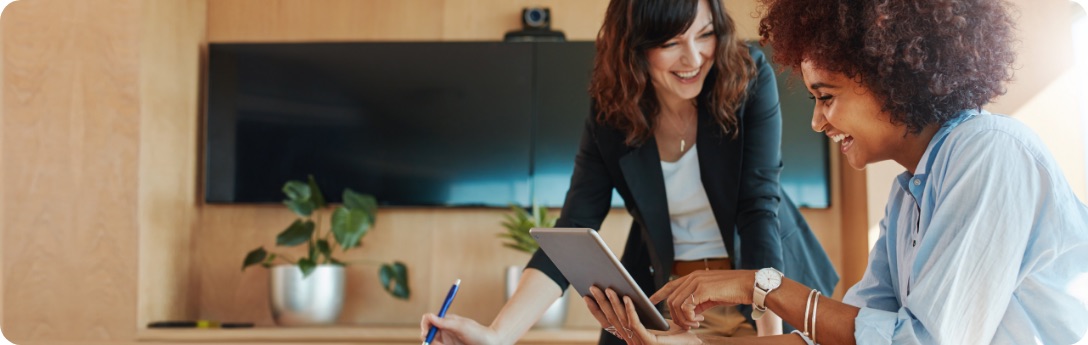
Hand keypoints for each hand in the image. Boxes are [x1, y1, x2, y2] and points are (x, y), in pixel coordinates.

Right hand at [420, 313, 498, 344]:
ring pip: (433, 343)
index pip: (428, 320)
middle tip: (438, 344)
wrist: (492, 344)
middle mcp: (444, 331)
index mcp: (445, 322)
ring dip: (436, 344)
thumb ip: (445, 322)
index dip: (424, 325)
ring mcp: (447, 342)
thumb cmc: (479, 333)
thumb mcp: (462, 327)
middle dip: (429, 340)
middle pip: (427, 334)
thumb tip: (429, 316)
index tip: (426, 332)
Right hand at [583, 286, 699, 344]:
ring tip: (608, 288)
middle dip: (601, 302)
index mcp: (632, 337)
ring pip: (621, 320)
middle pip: (611, 320)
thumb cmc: (680, 337)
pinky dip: (630, 310)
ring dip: (613, 303)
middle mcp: (632, 341)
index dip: (596, 310)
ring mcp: (639, 343)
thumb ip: (644, 313)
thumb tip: (628, 295)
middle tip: (592, 286)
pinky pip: (635, 324)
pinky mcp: (648, 343)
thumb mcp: (658, 321)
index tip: (587, 296)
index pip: (609, 323)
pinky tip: (627, 298)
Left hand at [649, 270, 753, 329]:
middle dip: (676, 316)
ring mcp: (696, 282)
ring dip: (683, 319)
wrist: (750, 285)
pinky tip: (700, 320)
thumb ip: (699, 301)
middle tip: (689, 325)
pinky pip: (686, 307)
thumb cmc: (734, 291)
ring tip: (695, 323)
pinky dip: (689, 317)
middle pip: (671, 299)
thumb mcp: (712, 295)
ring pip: (676, 304)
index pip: (670, 285)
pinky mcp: (702, 289)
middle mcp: (693, 277)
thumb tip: (691, 312)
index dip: (659, 293)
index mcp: (694, 276)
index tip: (650, 301)